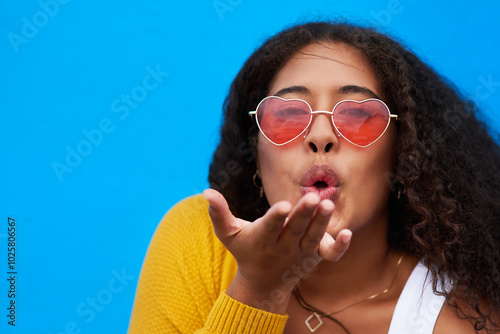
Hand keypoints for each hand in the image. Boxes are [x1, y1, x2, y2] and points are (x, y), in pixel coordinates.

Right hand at [203, 189, 350, 312]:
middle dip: (304, 214)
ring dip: (322, 222)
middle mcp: (283, 247)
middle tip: (313, 198)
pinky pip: (330, 254)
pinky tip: (347, 233)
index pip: (270, 227)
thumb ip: (219, 214)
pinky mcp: (315, 256)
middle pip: (295, 230)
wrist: (264, 282)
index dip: (276, 217)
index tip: (283, 205)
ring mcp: (301, 253)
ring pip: (313, 237)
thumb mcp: (229, 234)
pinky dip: (339, 247)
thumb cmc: (245, 251)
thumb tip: (206, 191)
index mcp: (262, 240)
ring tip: (328, 203)